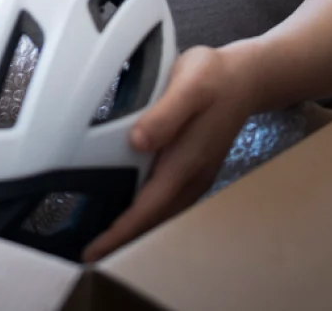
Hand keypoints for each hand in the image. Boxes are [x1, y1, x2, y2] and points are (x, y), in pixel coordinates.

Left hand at [81, 45, 257, 262]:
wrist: (245, 78)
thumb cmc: (214, 78)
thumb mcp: (189, 85)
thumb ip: (165, 115)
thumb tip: (137, 141)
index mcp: (186, 161)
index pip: (148, 208)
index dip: (120, 232)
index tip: (93, 252)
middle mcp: (191, 176)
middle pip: (153, 219)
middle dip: (121, 239)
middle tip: (86, 251)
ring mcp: (194, 175)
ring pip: (160, 213)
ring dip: (133, 228)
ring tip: (101, 238)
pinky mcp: (192, 169)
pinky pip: (165, 200)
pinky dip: (145, 212)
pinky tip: (128, 208)